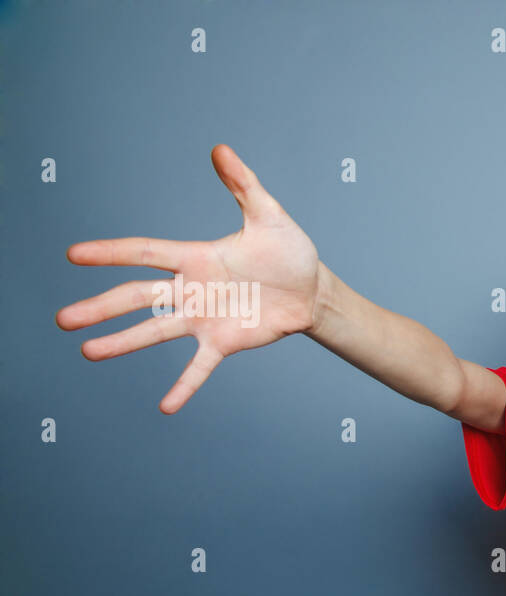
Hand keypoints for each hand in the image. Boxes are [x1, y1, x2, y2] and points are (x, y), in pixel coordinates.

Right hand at [57, 144, 321, 413]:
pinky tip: (166, 407)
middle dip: (100, 307)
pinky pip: (199, 368)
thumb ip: (243, 184)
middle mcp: (191, 289)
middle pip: (136, 298)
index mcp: (195, 257)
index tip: (74, 254)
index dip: (110, 253)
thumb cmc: (289, 251)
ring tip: (88, 352)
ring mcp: (204, 318)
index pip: (144, 253)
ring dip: (122, 343)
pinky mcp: (223, 342)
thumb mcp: (268, 215)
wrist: (313, 291)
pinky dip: (184, 387)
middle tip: (63, 319)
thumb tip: (220, 149)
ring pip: (155, 332)